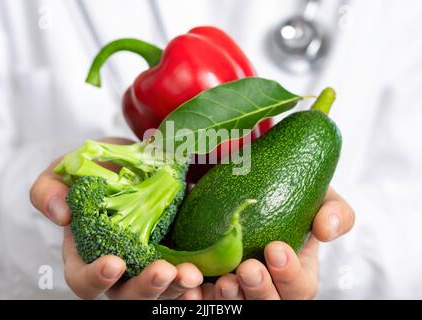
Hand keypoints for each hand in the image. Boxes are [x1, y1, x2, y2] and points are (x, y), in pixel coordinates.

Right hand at [30, 138, 202, 299]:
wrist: (137, 159)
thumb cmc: (98, 168)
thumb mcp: (67, 170)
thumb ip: (50, 188)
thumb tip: (60, 213)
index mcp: (85, 253)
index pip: (83, 280)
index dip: (96, 278)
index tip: (114, 262)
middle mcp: (119, 266)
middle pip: (127, 295)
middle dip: (145, 288)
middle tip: (163, 272)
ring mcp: (148, 263)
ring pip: (159, 291)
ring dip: (175, 288)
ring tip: (190, 274)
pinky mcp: (175, 254)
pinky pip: (184, 276)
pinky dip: (194, 279)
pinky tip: (204, 272)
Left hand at [190, 188, 354, 299]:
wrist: (249, 187)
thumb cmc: (289, 195)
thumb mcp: (319, 196)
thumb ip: (335, 211)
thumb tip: (328, 228)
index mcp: (297, 272)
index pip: (301, 287)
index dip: (290, 274)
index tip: (276, 249)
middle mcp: (268, 286)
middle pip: (269, 305)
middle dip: (260, 291)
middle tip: (248, 269)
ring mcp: (238, 286)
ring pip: (237, 305)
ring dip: (229, 298)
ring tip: (222, 281)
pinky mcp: (210, 281)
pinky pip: (204, 296)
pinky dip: (195, 292)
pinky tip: (188, 281)